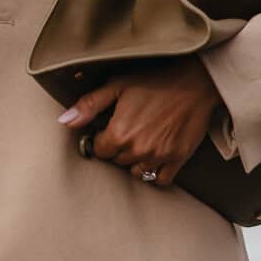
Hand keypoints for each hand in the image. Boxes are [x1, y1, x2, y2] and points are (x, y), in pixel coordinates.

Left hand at [57, 56, 224, 188]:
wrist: (195, 82)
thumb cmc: (155, 81)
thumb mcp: (118, 86)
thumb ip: (89, 105)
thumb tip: (65, 121)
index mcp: (119, 133)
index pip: (99, 151)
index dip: (103, 138)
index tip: (111, 128)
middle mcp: (137, 149)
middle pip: (117, 161)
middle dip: (120, 148)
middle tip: (131, 129)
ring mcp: (158, 156)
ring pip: (137, 171)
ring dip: (136, 160)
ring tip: (144, 140)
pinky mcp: (177, 160)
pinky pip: (160, 179)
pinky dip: (156, 171)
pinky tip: (156, 155)